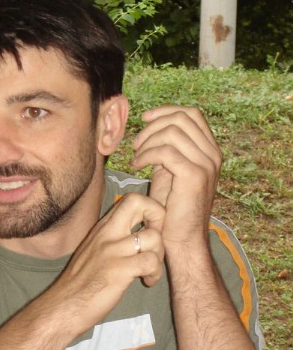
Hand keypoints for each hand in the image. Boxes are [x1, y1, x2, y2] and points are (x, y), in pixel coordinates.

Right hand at [55, 193, 164, 328]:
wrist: (64, 306)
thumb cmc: (79, 282)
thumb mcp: (93, 250)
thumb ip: (112, 238)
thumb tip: (136, 232)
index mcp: (102, 227)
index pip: (131, 199)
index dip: (150, 210)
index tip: (150, 229)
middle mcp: (106, 233)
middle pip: (140, 203)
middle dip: (159, 218)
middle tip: (155, 243)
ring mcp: (112, 251)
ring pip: (153, 237)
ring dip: (159, 255)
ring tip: (150, 270)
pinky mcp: (118, 270)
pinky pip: (151, 262)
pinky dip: (155, 273)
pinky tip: (147, 281)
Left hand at [131, 105, 221, 248]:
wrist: (181, 239)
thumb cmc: (172, 209)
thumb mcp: (170, 172)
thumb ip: (168, 150)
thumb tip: (152, 130)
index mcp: (210, 150)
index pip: (192, 114)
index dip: (166, 111)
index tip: (144, 118)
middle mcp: (213, 155)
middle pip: (182, 118)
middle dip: (153, 125)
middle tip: (136, 143)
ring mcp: (206, 164)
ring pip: (172, 132)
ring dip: (147, 141)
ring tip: (136, 156)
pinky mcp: (194, 176)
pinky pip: (166, 151)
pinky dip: (146, 154)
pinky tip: (136, 166)